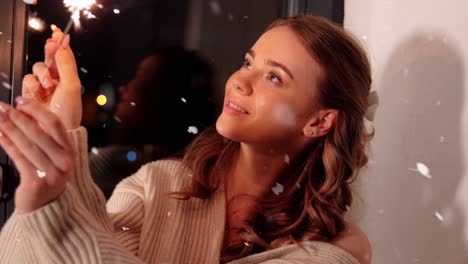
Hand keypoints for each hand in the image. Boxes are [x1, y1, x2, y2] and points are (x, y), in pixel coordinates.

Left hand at [0, 98, 74, 213]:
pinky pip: (19, 159)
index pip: (55, 124)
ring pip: (27, 145)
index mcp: (70, 150)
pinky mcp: (37, 182)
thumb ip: (43, 136)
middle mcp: (65, 160)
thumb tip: (22, 112)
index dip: (37, 110)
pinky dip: (7, 145)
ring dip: (9, 129)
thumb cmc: (47, 175)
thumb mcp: (53, 155)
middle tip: (3, 108)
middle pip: (39, 133)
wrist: (46, 206)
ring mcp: (52, 172)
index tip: (21, 101)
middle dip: (18, 118)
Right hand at [22, 26, 81, 129]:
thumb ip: (67, 64)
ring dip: (41, 77)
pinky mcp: (29, 94)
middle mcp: (55, 81)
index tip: (57, 33)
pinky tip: (38, 96)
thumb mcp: (71, 86)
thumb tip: (63, 45)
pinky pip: (27, 81)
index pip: (63, 56)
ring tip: (48, 89)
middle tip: (51, 49)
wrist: (53, 131)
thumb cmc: (67, 112)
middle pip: (47, 59)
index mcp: (68, 78)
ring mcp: (41, 87)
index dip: (60, 43)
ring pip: (35, 70)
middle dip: (49, 56)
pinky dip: (32, 87)